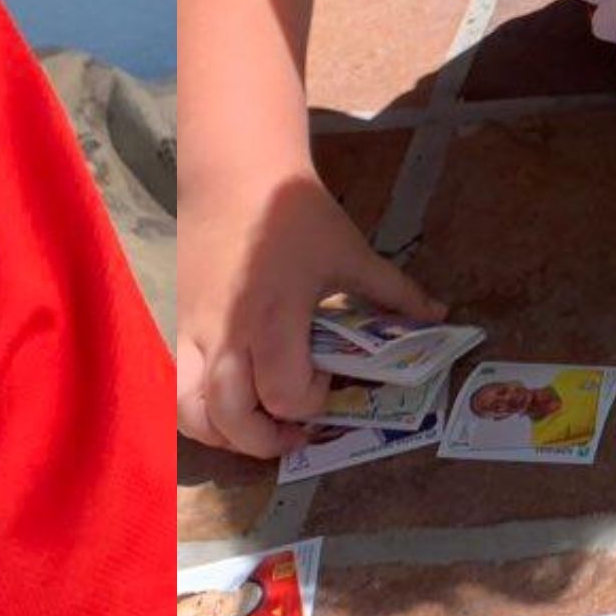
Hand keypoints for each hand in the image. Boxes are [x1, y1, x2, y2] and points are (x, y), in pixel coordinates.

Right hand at [174, 162, 441, 458]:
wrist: (234, 175)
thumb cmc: (296, 214)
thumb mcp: (351, 253)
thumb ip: (394, 292)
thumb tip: (440, 316)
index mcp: (275, 318)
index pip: (286, 394)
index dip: (312, 401)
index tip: (327, 374)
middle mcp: (229, 335)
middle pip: (233, 419)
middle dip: (265, 441)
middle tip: (294, 431)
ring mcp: (195, 334)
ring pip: (191, 413)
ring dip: (225, 435)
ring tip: (255, 429)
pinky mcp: (178, 327)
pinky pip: (176, 388)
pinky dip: (198, 412)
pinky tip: (227, 406)